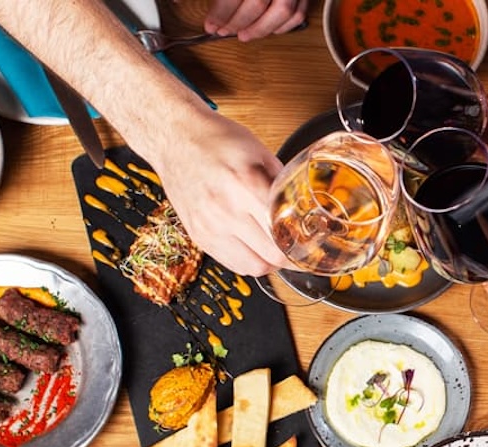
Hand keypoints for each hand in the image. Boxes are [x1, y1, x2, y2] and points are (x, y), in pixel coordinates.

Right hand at [147, 111, 292, 275]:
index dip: (303, 243)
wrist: (175, 138)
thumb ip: (283, 183)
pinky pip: (232, 263)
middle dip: (290, 255)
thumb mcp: (260, 152)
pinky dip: (249, 260)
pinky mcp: (198, 236)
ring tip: (275, 248)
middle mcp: (225, 210)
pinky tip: (254, 247)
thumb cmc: (216, 140)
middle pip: (271, 256)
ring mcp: (209, 227)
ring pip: (253, 267)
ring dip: (270, 262)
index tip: (312, 242)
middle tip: (298, 248)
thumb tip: (304, 206)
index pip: (283, 233)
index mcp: (245, 185)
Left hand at [204, 0, 308, 39]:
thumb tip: (189, 4)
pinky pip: (299, 12)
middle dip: (238, 22)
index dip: (221, 12)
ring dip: (261, 28)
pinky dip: (284, 26)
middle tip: (223, 31)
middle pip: (258, 3)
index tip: (211, 25)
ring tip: (244, 35)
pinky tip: (270, 29)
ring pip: (283, 11)